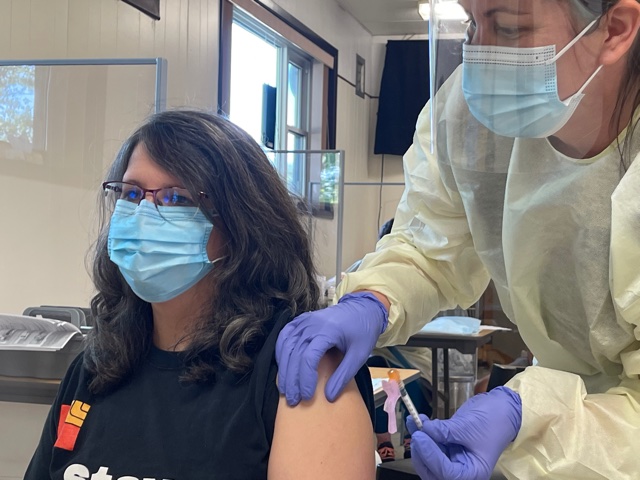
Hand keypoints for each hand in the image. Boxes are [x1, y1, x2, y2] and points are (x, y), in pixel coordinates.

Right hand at [275, 292, 386, 404]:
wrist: (363, 309)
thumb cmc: (362, 331)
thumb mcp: (359, 355)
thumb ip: (344, 376)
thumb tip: (329, 397)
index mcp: (328, 331)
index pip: (309, 358)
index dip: (305, 379)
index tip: (307, 397)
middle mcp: (312, 324)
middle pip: (294, 354)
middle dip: (292, 379)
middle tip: (293, 399)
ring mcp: (304, 321)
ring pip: (286, 346)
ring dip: (283, 369)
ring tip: (285, 388)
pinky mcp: (301, 320)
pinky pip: (285, 336)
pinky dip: (280, 351)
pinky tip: (282, 366)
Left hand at [406, 387, 521, 479]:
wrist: (501, 408)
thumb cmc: (492, 420)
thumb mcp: (469, 426)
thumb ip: (445, 431)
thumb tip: (424, 429)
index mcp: (473, 473)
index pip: (446, 472)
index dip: (431, 456)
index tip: (420, 436)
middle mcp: (462, 471)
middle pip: (434, 472)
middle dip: (422, 453)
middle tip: (416, 432)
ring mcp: (453, 460)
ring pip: (429, 459)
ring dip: (420, 442)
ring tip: (414, 421)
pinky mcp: (448, 448)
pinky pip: (432, 446)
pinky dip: (424, 435)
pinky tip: (420, 421)